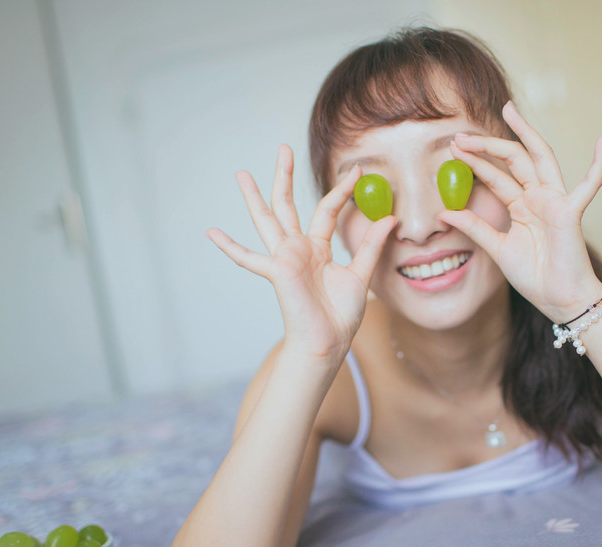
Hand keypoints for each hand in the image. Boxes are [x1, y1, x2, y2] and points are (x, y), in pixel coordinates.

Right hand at [206, 145, 395, 361]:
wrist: (329, 342)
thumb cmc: (341, 315)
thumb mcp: (361, 276)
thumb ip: (371, 246)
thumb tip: (389, 218)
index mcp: (318, 248)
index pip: (327, 210)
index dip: (342, 191)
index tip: (357, 171)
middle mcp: (298, 249)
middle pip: (288, 205)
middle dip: (285, 176)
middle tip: (282, 147)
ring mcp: (284, 259)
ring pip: (268, 220)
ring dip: (255, 197)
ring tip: (242, 174)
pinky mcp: (277, 271)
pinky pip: (249, 258)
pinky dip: (230, 247)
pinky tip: (212, 233)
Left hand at [439, 101, 601, 322]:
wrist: (558, 300)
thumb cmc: (534, 276)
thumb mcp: (497, 249)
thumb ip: (474, 228)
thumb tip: (444, 212)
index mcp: (522, 205)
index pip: (496, 175)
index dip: (476, 160)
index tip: (453, 148)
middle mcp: (538, 197)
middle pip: (513, 159)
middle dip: (488, 145)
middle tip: (460, 134)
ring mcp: (556, 201)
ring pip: (540, 159)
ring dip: (525, 134)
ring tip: (508, 111)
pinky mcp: (571, 212)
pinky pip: (589, 186)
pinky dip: (600, 164)